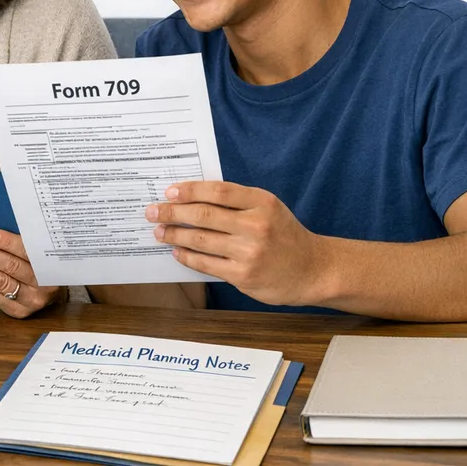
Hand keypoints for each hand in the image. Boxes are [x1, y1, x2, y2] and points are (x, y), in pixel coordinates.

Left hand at [0, 229, 66, 318]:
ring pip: (2, 283)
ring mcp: (31, 300)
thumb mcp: (40, 250)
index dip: (7, 243)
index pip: (28, 252)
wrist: (52, 290)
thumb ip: (24, 241)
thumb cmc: (41, 264)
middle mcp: (44, 285)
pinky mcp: (18, 311)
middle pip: (12, 268)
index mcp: (52, 265)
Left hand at [147, 181, 327, 306]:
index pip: (218, 192)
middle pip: (204, 215)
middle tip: (153, 211)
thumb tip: (191, 197)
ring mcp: (250, 252)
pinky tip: (177, 251)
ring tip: (159, 232)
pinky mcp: (244, 275)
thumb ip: (236, 201)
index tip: (169, 191)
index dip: (190, 190)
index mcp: (262, 202)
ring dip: (174, 235)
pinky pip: (206, 264)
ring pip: (201, 240)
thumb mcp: (268, 208)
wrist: (313, 270)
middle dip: (172, 212)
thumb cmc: (284, 235)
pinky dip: (187, 257)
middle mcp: (256, 225)